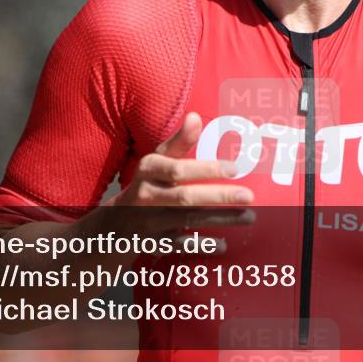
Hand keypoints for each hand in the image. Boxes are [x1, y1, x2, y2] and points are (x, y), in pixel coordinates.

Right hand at [110, 112, 254, 243]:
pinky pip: (181, 244)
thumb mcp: (156, 161)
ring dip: (220, 219)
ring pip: (188, 219)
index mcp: (149, 169)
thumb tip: (194, 116)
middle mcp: (146, 194)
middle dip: (219, 196)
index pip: (179, 169)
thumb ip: (178, 142)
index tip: (235, 168)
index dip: (207, 169)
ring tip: (250, 216)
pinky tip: (223, 244)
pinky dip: (202, 244)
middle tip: (249, 195)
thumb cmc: (146, 184)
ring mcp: (149, 220)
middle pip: (185, 196)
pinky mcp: (153, 243)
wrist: (112, 226)